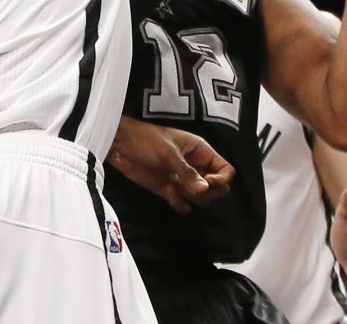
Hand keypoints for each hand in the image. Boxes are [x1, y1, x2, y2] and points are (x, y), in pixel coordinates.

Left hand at [107, 116, 233, 214]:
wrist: (121, 146)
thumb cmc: (146, 139)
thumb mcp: (169, 153)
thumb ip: (187, 172)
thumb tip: (205, 189)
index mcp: (200, 151)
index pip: (225, 169)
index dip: (221, 179)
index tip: (207, 182)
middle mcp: (196, 166)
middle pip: (217, 189)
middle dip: (207, 192)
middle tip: (189, 186)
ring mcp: (183, 180)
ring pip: (201, 199)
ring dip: (192, 198)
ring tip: (175, 185)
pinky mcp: (169, 190)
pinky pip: (184, 206)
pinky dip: (179, 205)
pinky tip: (169, 194)